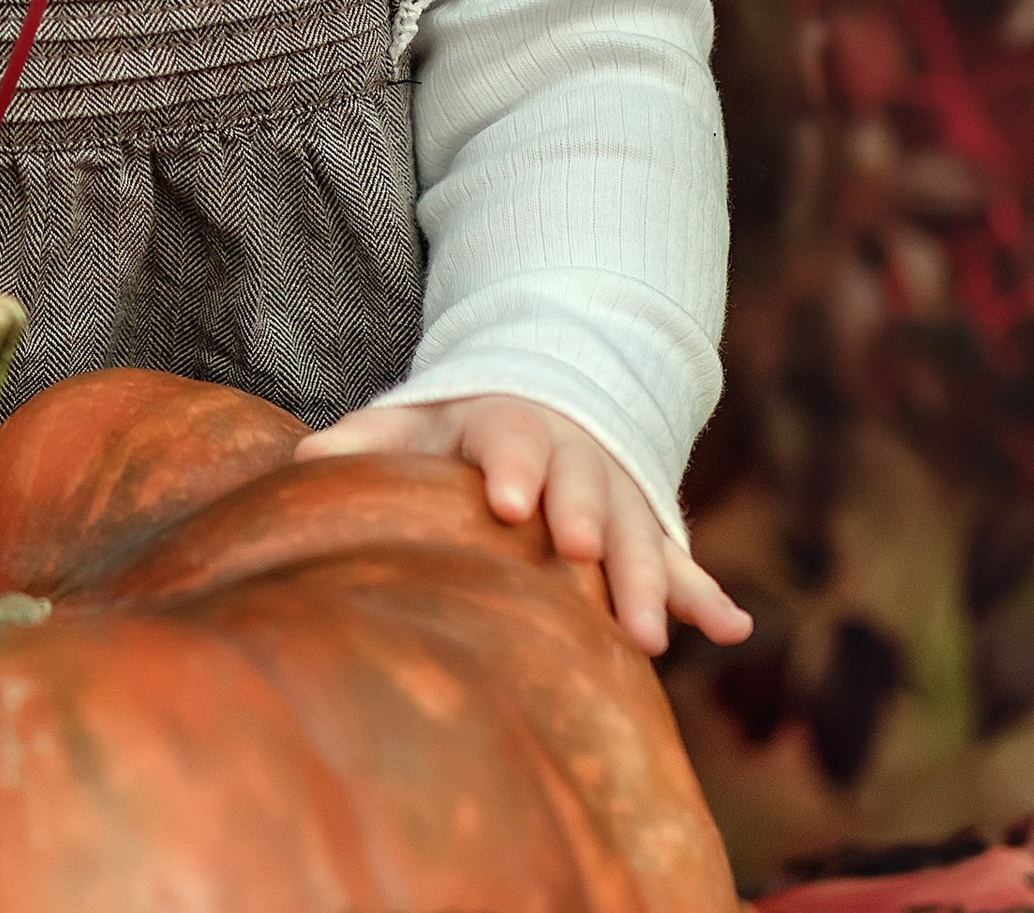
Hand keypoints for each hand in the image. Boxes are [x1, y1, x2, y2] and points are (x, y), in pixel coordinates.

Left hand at [294, 394, 752, 656]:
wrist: (544, 400)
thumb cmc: (461, 427)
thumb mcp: (415, 419)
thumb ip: (365, 441)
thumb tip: (299, 461)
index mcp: (515, 427)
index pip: (514, 442)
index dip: (512, 468)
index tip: (507, 500)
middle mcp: (578, 459)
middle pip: (586, 488)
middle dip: (585, 518)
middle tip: (579, 554)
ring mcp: (620, 498)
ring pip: (640, 536)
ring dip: (650, 581)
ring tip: (652, 633)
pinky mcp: (649, 535)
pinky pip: (684, 566)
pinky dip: (707, 597)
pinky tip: (734, 630)